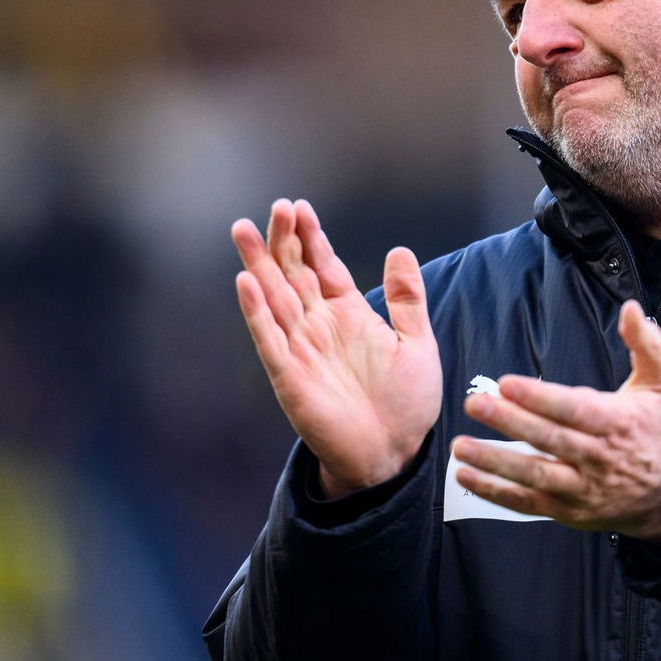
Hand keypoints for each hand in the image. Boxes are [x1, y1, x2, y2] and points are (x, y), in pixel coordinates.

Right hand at [232, 198, 441, 494]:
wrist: (393, 454)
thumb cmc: (406, 403)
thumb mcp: (417, 344)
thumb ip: (407, 300)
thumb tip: (400, 250)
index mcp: (348, 316)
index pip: (324, 267)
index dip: (312, 237)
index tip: (300, 207)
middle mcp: (319, 327)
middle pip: (294, 274)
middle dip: (283, 241)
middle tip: (275, 206)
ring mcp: (301, 350)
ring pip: (274, 299)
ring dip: (259, 265)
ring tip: (243, 231)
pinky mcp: (289, 377)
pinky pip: (269, 340)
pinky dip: (257, 312)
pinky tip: (246, 282)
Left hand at [453, 300, 660, 545]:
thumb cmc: (655, 430)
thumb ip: (647, 345)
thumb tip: (630, 309)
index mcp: (617, 423)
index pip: (575, 410)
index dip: (541, 398)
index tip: (507, 384)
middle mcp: (598, 458)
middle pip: (549, 440)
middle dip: (510, 422)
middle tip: (475, 403)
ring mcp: (581, 488)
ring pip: (534, 475)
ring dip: (495, 462)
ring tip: (460, 445)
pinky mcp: (566, 510)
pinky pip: (527, 503)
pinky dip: (495, 492)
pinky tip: (465, 476)